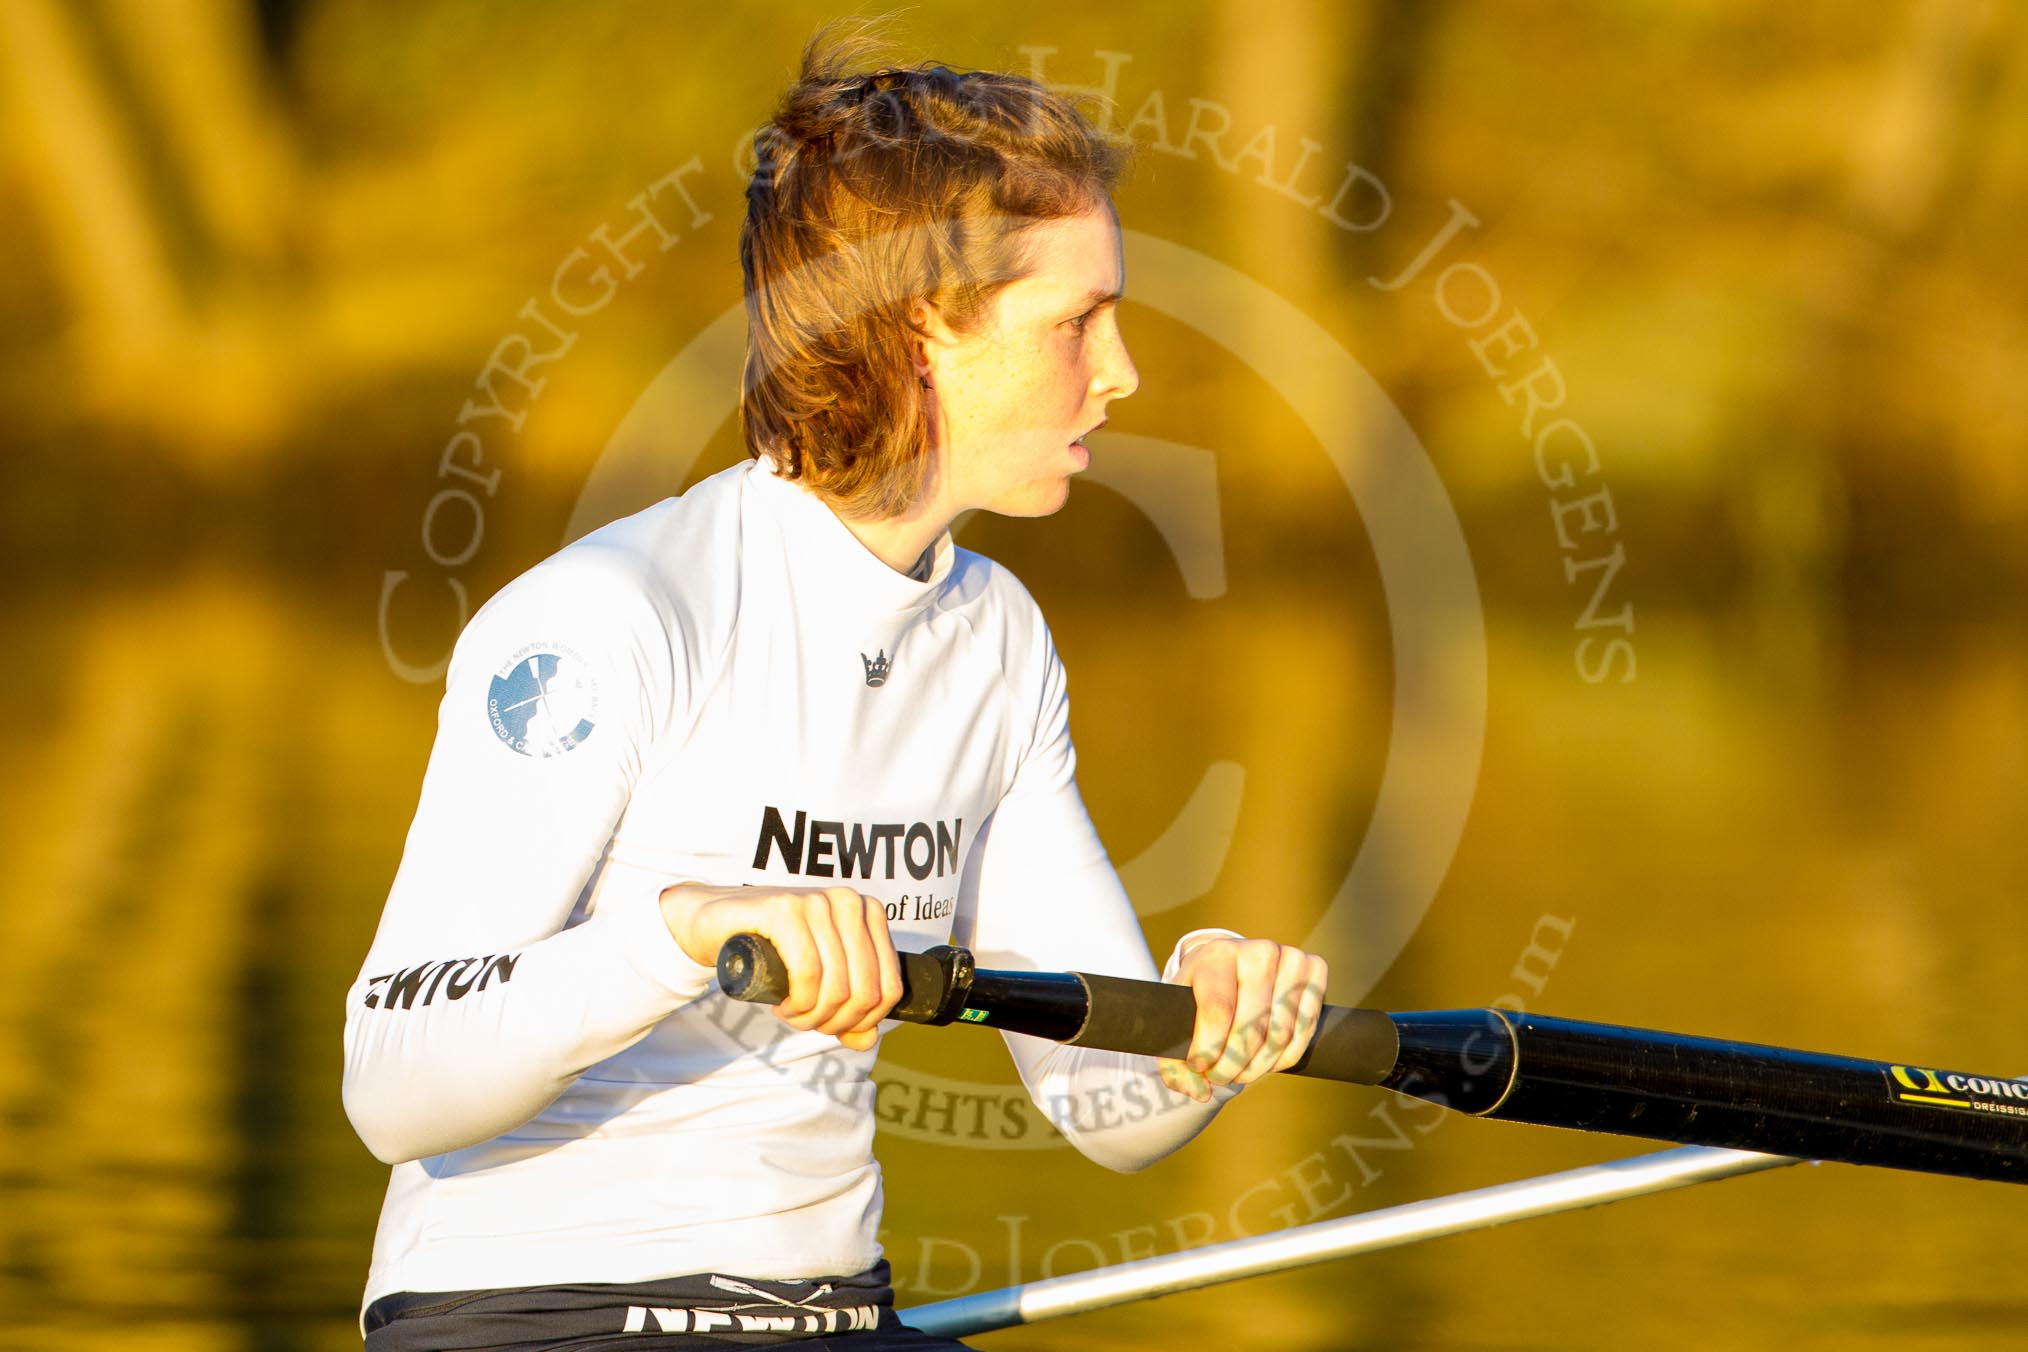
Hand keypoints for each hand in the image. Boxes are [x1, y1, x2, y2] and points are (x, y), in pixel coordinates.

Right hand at [660, 882, 902, 1051]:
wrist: (715, 922)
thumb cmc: (773, 951)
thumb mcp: (818, 981)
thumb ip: (848, 1010)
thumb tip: (868, 1040)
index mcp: (869, 913)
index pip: (890, 987)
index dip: (864, 1022)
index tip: (833, 1026)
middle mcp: (848, 902)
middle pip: (864, 992)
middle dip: (835, 1022)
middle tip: (806, 1022)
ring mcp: (817, 902)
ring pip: (836, 987)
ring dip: (811, 1016)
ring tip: (791, 1013)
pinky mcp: (785, 910)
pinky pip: (808, 973)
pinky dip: (798, 1002)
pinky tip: (782, 1005)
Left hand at [1158, 936, 1328, 1102]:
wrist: (1233, 966)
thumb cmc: (1202, 996)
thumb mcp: (1178, 1019)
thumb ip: (1175, 1063)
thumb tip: (1201, 1093)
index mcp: (1218, 954)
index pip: (1217, 1012)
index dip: (1208, 1050)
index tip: (1200, 1066)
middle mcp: (1258, 951)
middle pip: (1251, 1029)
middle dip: (1232, 1065)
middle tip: (1220, 1076)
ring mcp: (1291, 958)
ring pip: (1279, 1036)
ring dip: (1258, 1067)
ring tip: (1239, 1072)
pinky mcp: (1315, 970)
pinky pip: (1304, 1032)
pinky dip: (1283, 1058)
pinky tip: (1265, 1061)